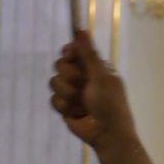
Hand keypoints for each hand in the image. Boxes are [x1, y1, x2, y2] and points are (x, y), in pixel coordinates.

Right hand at [49, 30, 136, 151]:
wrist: (107, 134)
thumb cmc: (110, 104)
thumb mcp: (101, 76)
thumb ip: (89, 54)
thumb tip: (82, 30)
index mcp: (95, 68)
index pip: (73, 51)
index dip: (69, 53)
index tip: (69, 56)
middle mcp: (83, 78)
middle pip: (60, 65)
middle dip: (69, 75)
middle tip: (81, 84)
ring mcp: (73, 93)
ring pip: (54, 82)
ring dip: (68, 93)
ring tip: (81, 103)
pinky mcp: (65, 107)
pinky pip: (53, 99)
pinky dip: (65, 106)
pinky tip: (77, 113)